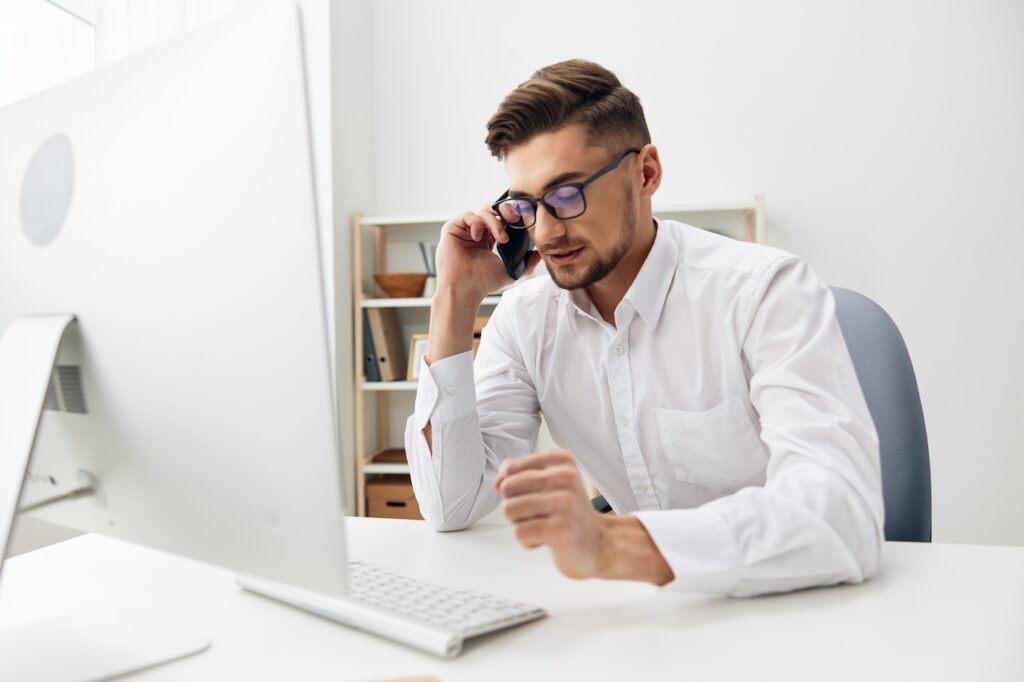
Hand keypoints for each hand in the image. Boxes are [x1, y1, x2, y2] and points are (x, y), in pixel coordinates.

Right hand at [433, 206, 540, 301]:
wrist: (464, 288)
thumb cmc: (483, 283)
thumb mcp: (510, 272)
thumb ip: (526, 264)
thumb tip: (539, 255)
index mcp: (488, 239)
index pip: (501, 219)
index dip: (512, 216)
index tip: (523, 220)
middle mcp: (477, 232)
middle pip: (493, 210)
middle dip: (505, 211)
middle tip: (515, 219)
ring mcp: (464, 229)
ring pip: (483, 211)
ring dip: (495, 222)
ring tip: (502, 238)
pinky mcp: (452, 228)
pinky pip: (467, 215)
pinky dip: (476, 223)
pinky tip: (479, 237)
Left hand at [494, 449, 608, 579]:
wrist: (599, 543)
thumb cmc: (569, 512)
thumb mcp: (549, 483)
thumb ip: (519, 474)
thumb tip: (498, 481)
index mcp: (561, 460)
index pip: (510, 468)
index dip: (510, 486)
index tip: (529, 496)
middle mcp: (565, 477)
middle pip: (507, 488)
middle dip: (514, 506)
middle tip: (537, 513)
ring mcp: (564, 503)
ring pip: (510, 510)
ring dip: (520, 524)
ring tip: (542, 525)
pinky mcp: (560, 529)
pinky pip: (519, 532)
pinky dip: (527, 541)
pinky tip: (546, 539)